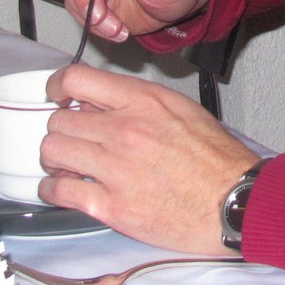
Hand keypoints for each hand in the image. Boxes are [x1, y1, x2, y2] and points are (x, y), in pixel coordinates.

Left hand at [40, 65, 260, 254]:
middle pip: (59, 120)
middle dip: (62, 129)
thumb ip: (138, 102)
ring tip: (68, 165)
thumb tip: (100, 103)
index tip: (57, 96)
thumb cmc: (215, 159)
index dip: (58, 87)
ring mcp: (115, 168)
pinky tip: (65, 189)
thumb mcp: (181, 109)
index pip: (77, 79)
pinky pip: (58, 191)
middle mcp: (125, 130)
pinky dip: (54, 190)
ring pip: (52, 151)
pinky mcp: (111, 205)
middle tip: (72, 139)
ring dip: (55, 159)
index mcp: (144, 101)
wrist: (232, 201)